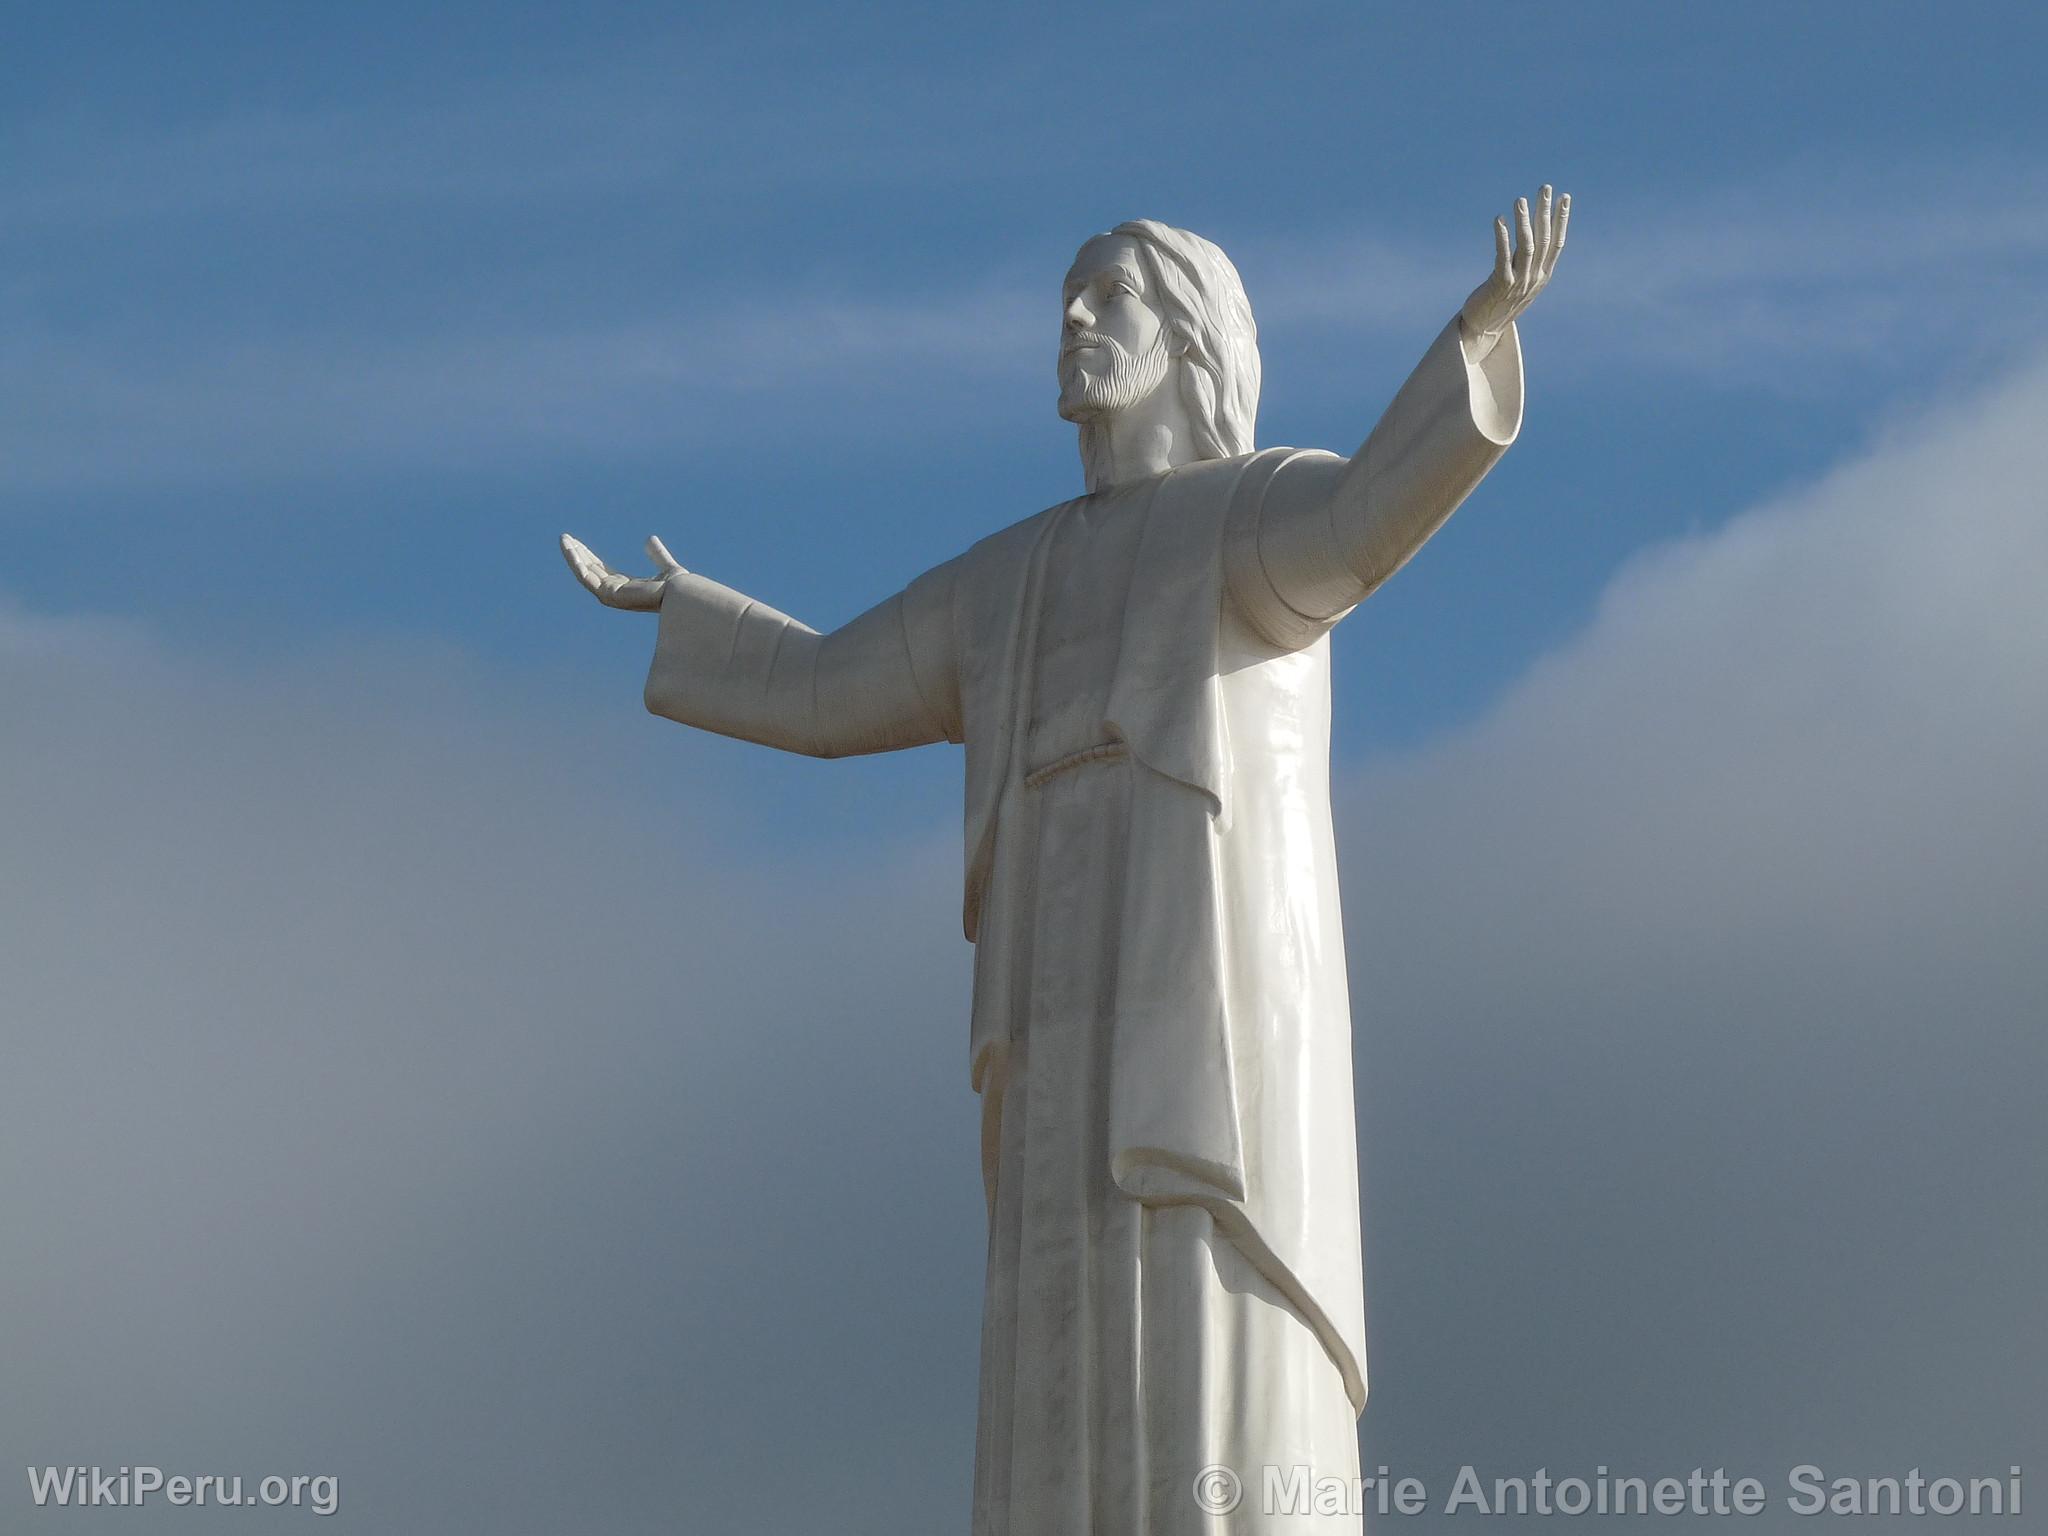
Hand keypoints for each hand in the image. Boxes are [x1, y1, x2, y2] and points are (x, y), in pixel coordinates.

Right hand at [560, 533, 684, 611]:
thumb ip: (658, 554)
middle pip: (590, 571)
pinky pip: (586, 577)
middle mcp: (616, 594)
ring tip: (564, 539)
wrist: (682, 596)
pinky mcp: (608, 595)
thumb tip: (650, 538)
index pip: (601, 570)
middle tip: (565, 537)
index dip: (589, 556)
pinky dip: (576, 562)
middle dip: (577, 554)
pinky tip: (570, 548)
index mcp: (626, 588)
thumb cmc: (679, 589)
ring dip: (572, 556)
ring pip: (584, 573)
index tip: (578, 542)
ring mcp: (610, 596)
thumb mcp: (666, 566)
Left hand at [1459, 183, 1568, 350]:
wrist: (1484, 331)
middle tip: (1544, 188)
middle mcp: (1534, 278)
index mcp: (1543, 276)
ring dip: (1524, 220)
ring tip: (1520, 199)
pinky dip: (1502, 237)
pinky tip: (1500, 220)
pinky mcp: (1500, 285)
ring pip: (1526, 246)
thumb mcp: (1521, 283)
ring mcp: (1519, 282)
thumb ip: (1528, 263)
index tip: (1564, 197)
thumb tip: (1533, 237)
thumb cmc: (1500, 304)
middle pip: (1543, 239)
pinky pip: (1503, 256)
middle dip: (1544, 211)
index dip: (1562, 219)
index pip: (1557, 242)